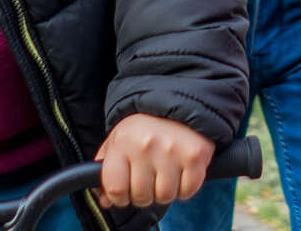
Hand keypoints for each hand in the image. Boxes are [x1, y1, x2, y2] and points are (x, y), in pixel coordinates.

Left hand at [93, 113, 215, 207]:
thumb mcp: (118, 140)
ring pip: (164, 196)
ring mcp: (172, 150)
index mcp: (123, 141)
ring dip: (166, 190)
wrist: (180, 99)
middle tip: (150, 175)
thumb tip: (105, 201)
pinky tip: (182, 170)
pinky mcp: (195, 155)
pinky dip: (186, 186)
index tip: (126, 189)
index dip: (119, 196)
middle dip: (145, 192)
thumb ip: (105, 172)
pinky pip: (187, 191)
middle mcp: (146, 145)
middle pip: (141, 196)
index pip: (115, 190)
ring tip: (167, 170)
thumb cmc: (145, 125)